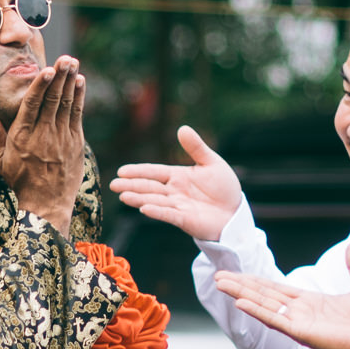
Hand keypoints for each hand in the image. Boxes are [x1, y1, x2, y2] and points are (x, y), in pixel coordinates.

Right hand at [0, 56, 86, 233]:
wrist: (45, 205)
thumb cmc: (19, 180)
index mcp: (22, 137)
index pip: (32, 106)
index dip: (41, 86)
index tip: (47, 70)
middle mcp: (43, 136)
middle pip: (53, 101)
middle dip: (59, 77)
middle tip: (66, 58)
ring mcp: (61, 139)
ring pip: (67, 105)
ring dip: (70, 82)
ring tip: (73, 62)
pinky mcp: (75, 144)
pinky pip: (77, 116)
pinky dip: (79, 98)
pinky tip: (80, 82)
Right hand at [109, 125, 242, 240]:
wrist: (235, 213)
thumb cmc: (224, 188)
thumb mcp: (212, 163)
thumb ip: (196, 147)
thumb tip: (182, 128)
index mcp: (178, 176)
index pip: (154, 172)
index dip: (139, 171)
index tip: (122, 171)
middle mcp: (174, 191)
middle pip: (149, 187)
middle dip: (132, 185)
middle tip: (113, 185)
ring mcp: (178, 206)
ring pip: (155, 201)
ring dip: (139, 198)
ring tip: (123, 196)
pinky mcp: (185, 220)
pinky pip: (169, 215)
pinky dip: (157, 211)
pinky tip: (144, 208)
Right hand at [213, 241, 349, 348]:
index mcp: (309, 302)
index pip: (275, 289)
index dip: (255, 281)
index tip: (237, 274)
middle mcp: (299, 312)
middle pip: (263, 295)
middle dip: (241, 285)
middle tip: (219, 277)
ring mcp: (298, 323)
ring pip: (264, 305)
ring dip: (242, 294)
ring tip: (221, 284)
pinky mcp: (301, 332)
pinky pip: (275, 320)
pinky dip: (257, 310)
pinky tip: (240, 303)